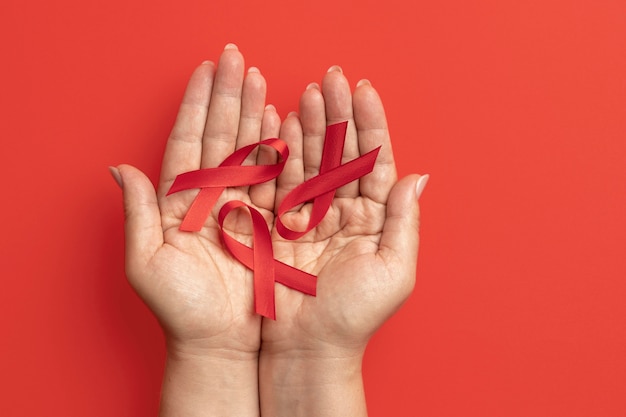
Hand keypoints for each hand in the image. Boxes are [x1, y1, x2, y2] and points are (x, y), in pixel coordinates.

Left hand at [113, 44, 277, 415]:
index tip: (207, 71)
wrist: (220, 342)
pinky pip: (272, 178)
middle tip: (238, 60)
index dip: (197, 104)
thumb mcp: (147, 264)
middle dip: (228, 96)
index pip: (188, 141)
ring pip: (247, 150)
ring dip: (253, 113)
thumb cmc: (181, 310)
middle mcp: (208, 198)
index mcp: (178, 202)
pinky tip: (279, 121)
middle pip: (219, 136)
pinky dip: (276, 148)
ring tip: (260, 80)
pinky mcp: (265, 221)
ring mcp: (239, 206)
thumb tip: (118, 169)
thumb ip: (137, 214)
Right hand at [259, 66, 427, 415]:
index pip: (375, 160)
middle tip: (332, 79)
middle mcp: (344, 211)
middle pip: (342, 152)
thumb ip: (404, 221)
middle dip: (339, 114)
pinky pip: (282, 181)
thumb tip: (418, 177)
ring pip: (312, 160)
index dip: (370, 124)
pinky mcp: (280, 224)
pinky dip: (281, 153)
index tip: (364, 89)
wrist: (308, 347)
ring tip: (307, 93)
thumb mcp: (395, 270)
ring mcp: (311, 214)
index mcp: (375, 218)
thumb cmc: (354, 315)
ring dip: (310, 126)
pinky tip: (281, 125)